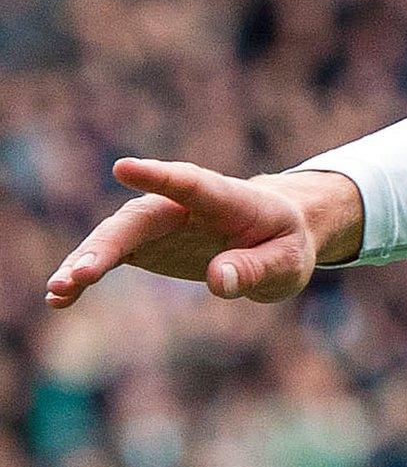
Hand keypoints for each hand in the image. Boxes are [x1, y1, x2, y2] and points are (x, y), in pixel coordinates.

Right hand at [45, 158, 362, 308]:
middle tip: (79, 274)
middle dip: (107, 244)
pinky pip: (111, 256)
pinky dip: (85, 274)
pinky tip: (60, 298)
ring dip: (85, 261)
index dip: (159, 177)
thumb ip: (256, 268)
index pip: (191, 183)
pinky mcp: (146, 244)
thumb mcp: (287, 261)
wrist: (274, 236)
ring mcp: (160, 223)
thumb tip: (219, 282)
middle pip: (140, 218)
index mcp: (228, 198)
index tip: (123, 168)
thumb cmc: (285, 242)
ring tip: (58, 292)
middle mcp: (184, 205)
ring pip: (116, 236)